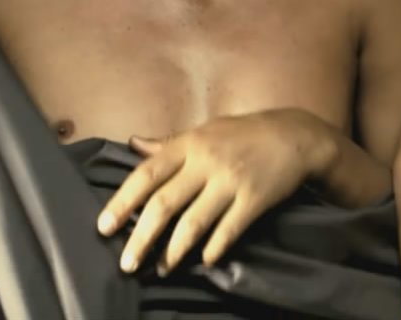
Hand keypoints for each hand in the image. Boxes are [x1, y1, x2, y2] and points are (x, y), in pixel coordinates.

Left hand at [96, 108, 334, 275]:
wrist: (296, 135)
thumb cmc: (244, 133)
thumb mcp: (205, 131)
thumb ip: (169, 143)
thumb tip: (134, 144)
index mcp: (189, 144)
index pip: (147, 174)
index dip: (123, 202)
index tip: (104, 227)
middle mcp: (207, 162)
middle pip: (165, 203)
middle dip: (142, 237)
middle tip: (127, 263)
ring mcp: (231, 181)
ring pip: (194, 222)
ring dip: (174, 252)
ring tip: (162, 270)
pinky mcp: (254, 199)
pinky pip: (228, 230)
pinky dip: (213, 248)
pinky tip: (204, 261)